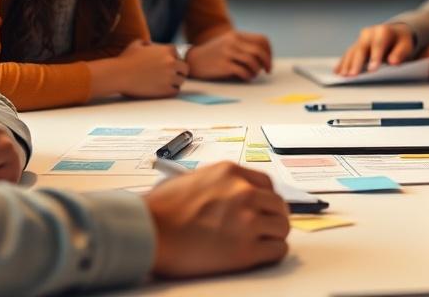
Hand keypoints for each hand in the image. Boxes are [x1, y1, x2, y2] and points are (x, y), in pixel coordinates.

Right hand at [113, 39, 188, 97]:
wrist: (118, 75)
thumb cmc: (125, 59)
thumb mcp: (137, 44)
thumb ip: (148, 43)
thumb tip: (152, 45)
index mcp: (168, 50)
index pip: (179, 56)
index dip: (173, 61)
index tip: (165, 66)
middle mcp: (172, 62)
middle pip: (185, 68)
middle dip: (178, 72)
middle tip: (169, 76)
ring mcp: (170, 77)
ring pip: (181, 81)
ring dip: (175, 82)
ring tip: (164, 84)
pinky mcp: (165, 90)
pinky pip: (175, 91)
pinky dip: (170, 91)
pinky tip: (161, 90)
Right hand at [147, 161, 289, 277]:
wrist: (146, 232)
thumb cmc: (159, 210)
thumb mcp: (193, 179)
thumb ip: (219, 185)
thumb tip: (231, 195)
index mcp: (231, 173)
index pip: (267, 183)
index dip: (267, 198)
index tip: (265, 208)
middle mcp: (244, 193)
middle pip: (279, 205)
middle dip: (274, 217)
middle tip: (268, 227)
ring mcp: (247, 221)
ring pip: (282, 227)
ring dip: (275, 235)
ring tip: (264, 242)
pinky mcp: (246, 250)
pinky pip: (277, 250)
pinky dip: (273, 253)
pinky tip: (263, 254)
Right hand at [186, 30, 272, 80]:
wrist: (193, 60)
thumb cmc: (214, 54)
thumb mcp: (229, 43)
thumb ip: (244, 46)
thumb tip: (264, 57)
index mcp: (237, 35)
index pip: (262, 40)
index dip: (269, 51)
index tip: (268, 61)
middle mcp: (233, 42)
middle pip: (259, 50)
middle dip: (267, 61)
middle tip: (268, 70)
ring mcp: (228, 53)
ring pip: (252, 61)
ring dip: (257, 70)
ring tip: (254, 74)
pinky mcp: (223, 65)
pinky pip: (243, 71)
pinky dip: (249, 76)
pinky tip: (247, 78)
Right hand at [334, 23, 414, 75]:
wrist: (395, 33)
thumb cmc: (401, 41)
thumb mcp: (406, 45)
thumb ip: (400, 53)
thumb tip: (393, 62)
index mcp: (383, 31)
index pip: (378, 44)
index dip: (375, 57)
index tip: (372, 69)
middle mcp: (369, 33)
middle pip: (361, 48)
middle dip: (357, 62)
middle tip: (353, 75)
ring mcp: (361, 39)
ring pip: (352, 51)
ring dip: (347, 64)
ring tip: (344, 76)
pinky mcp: (355, 45)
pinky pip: (347, 54)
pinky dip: (343, 63)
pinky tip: (338, 71)